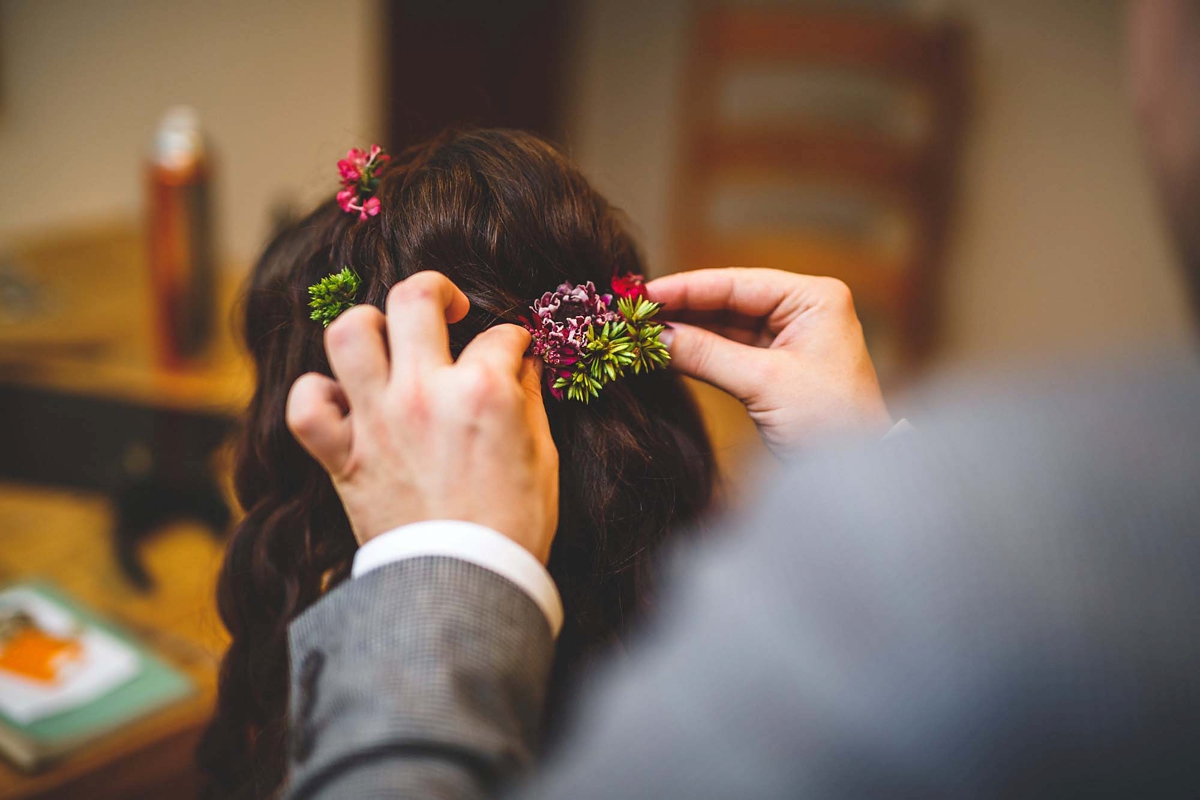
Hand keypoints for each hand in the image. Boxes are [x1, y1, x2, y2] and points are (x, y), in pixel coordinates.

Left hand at [285, 272, 559, 561]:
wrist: (465, 586)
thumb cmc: (512, 527)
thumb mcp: (542, 456)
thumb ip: (528, 399)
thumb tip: (523, 362)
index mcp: (483, 391)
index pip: (501, 336)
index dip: (514, 341)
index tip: (515, 354)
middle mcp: (423, 393)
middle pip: (414, 298)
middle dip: (438, 291)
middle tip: (451, 312)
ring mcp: (377, 420)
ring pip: (349, 332)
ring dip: (370, 326)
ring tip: (389, 342)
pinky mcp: (343, 456)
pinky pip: (306, 404)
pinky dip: (318, 394)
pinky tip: (345, 398)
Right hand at [648, 268, 891, 454]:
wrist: (859, 475)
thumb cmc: (830, 423)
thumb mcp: (764, 384)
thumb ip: (706, 354)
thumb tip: (653, 336)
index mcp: (813, 298)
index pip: (736, 283)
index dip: (685, 288)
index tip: (641, 295)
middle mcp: (802, 311)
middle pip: (727, 300)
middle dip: (680, 309)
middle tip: (631, 314)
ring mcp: (789, 339)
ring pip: (724, 326)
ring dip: (684, 331)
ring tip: (639, 332)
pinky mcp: (776, 368)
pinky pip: (728, 352)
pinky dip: (698, 353)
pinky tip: (664, 351)